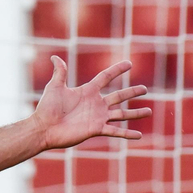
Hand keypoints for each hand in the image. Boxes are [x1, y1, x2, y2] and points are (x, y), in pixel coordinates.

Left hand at [32, 56, 149, 150]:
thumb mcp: (54, 86)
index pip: (106, 77)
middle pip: (119, 96)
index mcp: (87, 91)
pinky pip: (115, 131)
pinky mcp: (96, 129)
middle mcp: (95, 104)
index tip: (129, 64)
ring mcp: (97, 117)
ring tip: (149, 111)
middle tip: (145, 89)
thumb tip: (53, 56)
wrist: (44, 128)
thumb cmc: (47, 108)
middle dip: (132, 92)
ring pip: (121, 114)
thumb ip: (59, 72)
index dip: (117, 70)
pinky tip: (139, 136)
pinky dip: (127, 134)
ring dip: (135, 113)